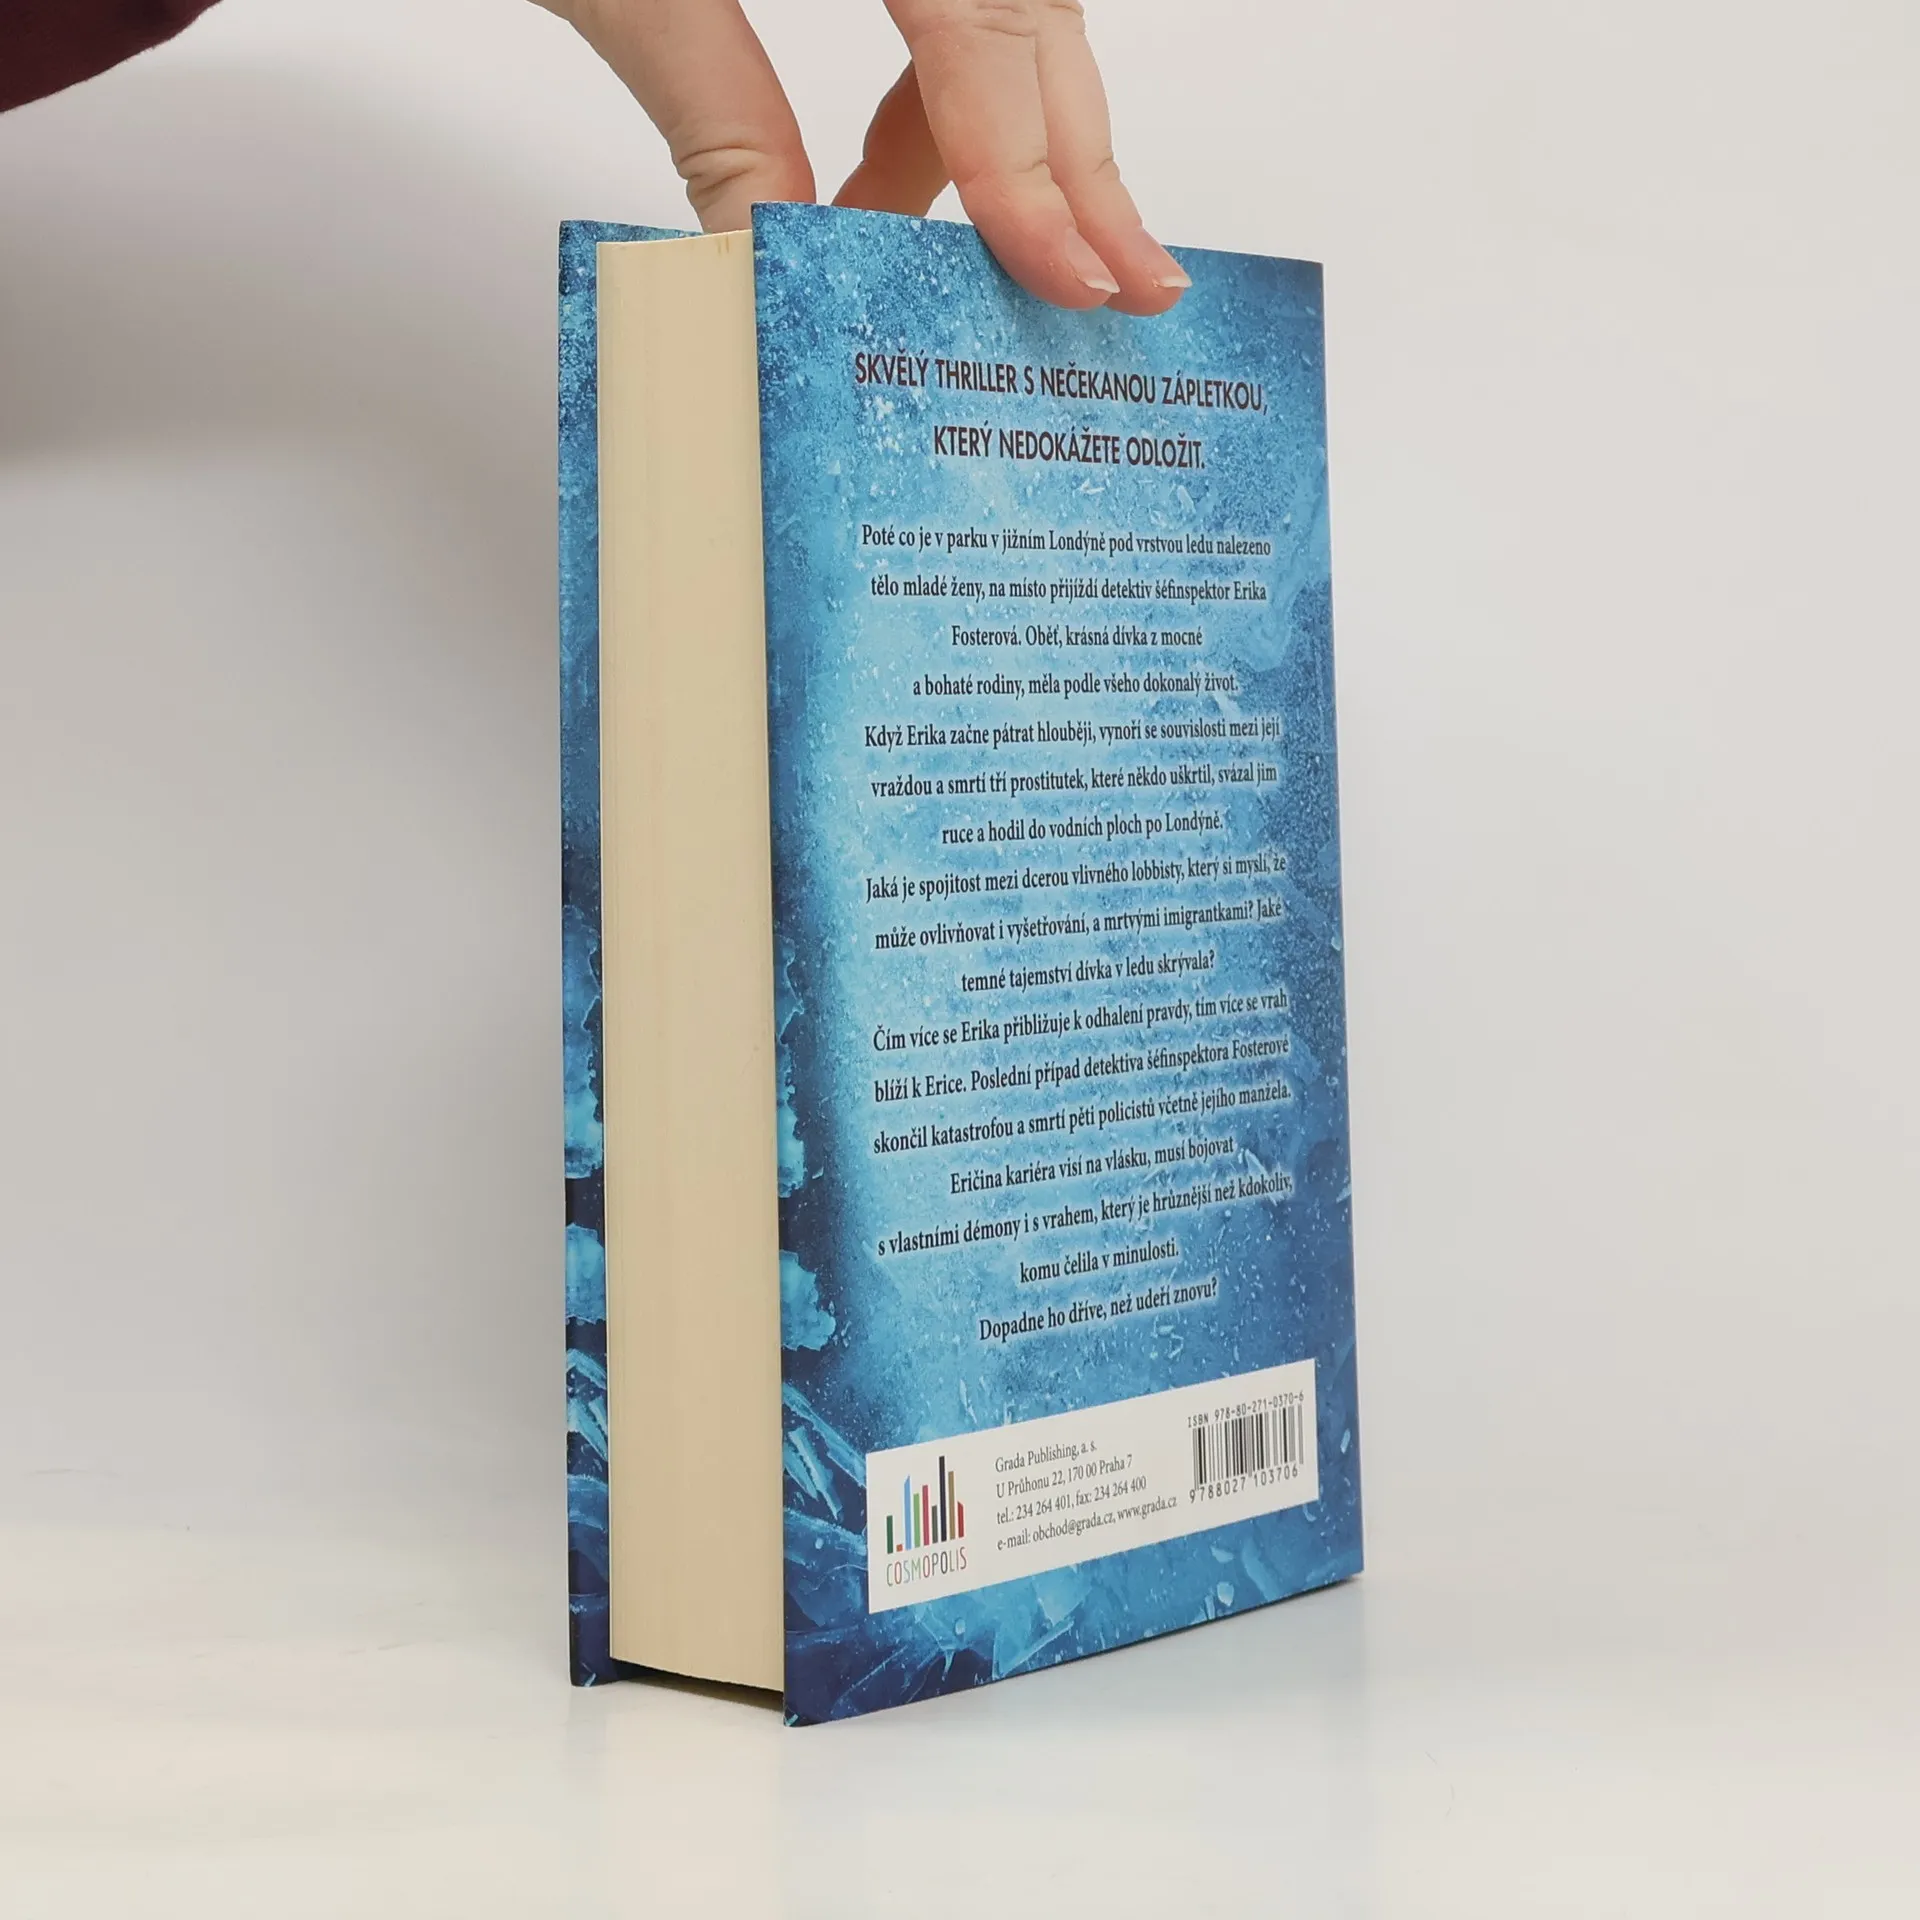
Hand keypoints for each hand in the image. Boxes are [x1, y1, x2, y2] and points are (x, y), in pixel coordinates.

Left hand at [537, 0, 1187, 314]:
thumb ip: (717, 111)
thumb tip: (772, 260)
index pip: (991, 26)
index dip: (1033, 163)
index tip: (1068, 275)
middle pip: (1034, 18)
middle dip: (1070, 165)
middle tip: (1120, 289)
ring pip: (1006, 13)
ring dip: (1003, 141)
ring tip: (1003, 260)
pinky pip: (948, 0)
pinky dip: (935, 92)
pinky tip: (890, 180)